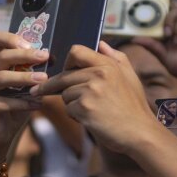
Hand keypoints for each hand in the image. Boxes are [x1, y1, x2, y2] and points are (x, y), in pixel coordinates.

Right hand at [0, 31, 49, 153]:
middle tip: (44, 57)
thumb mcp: (23, 88)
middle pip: (1, 56)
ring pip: (0, 77)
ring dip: (24, 78)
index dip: (11, 38)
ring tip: (43, 79)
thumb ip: (30, 73)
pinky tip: (38, 104)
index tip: (32, 44)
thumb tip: (50, 58)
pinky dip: (23, 103)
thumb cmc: (12, 109)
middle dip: (24, 55)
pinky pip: (3, 102)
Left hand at [34, 43, 158, 153]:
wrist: (140, 132)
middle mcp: (99, 74)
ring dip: (72, 104)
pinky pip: (69, 109)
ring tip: (90, 111)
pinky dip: (76, 115)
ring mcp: (91, 91)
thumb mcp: (130, 76)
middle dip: (51, 86)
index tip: (62, 70)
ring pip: (65, 94)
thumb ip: (116, 57)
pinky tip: (91, 119)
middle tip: (37, 91)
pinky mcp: (85, 108)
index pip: (76, 51)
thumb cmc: (134, 106)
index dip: (67, 61)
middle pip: (64, 76)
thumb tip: (101, 44)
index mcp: (108, 64)